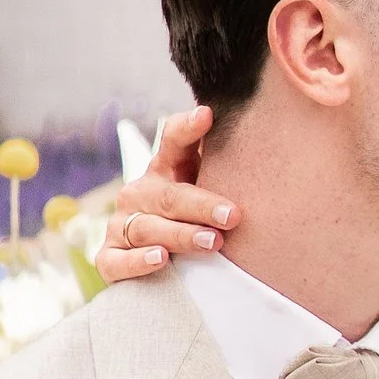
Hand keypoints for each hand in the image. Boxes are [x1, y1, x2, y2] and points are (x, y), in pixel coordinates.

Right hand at [98, 108, 239, 276]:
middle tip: (233, 215)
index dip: (188, 128)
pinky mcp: (109, 258)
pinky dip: (138, 261)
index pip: (173, 140)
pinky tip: (161, 259)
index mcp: (165, 169)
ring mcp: (121, 224)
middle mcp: (140, 193)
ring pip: (148, 228)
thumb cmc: (195, 220)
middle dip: (202, 206)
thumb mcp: (209, 188)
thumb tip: (268, 138)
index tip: (207, 116)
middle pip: (170, 196)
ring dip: (181, 235)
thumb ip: (228, 168)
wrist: (161, 263)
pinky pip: (118, 261)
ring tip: (211, 241)